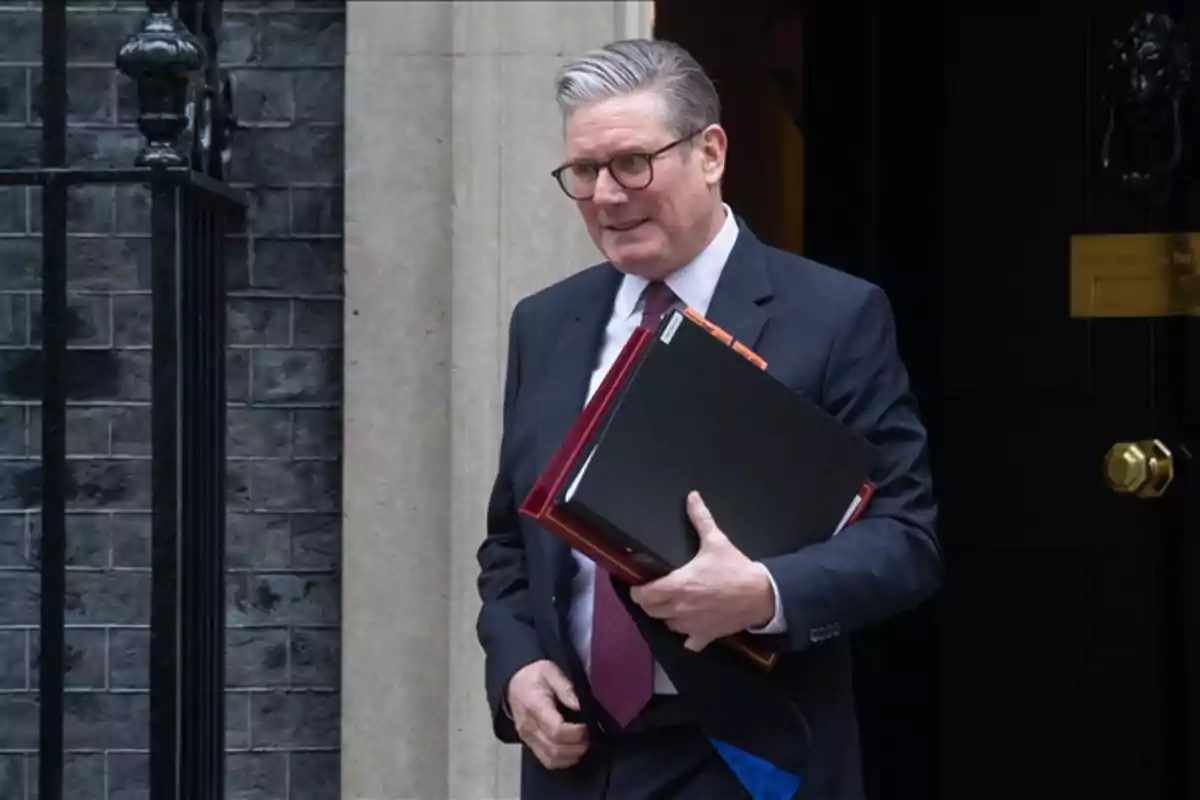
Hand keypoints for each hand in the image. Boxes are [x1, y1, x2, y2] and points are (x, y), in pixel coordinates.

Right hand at [506, 660, 588, 768]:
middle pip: (555, 748)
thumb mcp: (550, 671)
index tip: (588, 726)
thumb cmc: (534, 675)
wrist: (514, 682)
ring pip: (551, 758)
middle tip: (590, 735)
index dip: (576, 733)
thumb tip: (581, 705)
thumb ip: (566, 688)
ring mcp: (527, 738)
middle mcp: (528, 726)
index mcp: (534, 706)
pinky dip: (563, 760)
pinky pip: (546, 761)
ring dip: (572, 755)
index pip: (556, 730)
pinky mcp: (529, 744)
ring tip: (584, 743)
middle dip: (577, 745)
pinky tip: (573, 751)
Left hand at [631, 491, 776, 650]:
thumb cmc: (735, 568)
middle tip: (653, 593)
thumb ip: (701, 519)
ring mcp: (691, 625)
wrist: (761, 594)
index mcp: (677, 585)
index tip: (639, 585)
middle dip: (649, 602)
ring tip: (671, 605)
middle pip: (651, 611)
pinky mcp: (705, 636)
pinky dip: (686, 636)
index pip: (644, 595)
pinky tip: (689, 626)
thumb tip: (692, 497)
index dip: (637, 590)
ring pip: (667, 625)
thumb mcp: (716, 541)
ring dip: (666, 617)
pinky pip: (688, 643)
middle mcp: (679, 608)